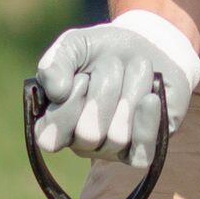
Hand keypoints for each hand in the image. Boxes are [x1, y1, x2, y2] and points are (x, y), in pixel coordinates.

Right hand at [32, 10, 199, 162]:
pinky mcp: (140, 150)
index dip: (66, 108)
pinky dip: (146, 123)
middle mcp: (79, 142)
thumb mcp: (75, 45)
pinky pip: (141, 152)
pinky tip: (150, 98)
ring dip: (129, 93)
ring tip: (133, 71)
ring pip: (118, 136)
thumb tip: (56, 91)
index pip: (49, 137)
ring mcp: (110, 149)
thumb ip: (57, 61)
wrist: (143, 48)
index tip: (82, 78)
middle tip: (112, 66)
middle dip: (105, 90)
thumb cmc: (101, 52)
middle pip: (88, 134)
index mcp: (53, 122)